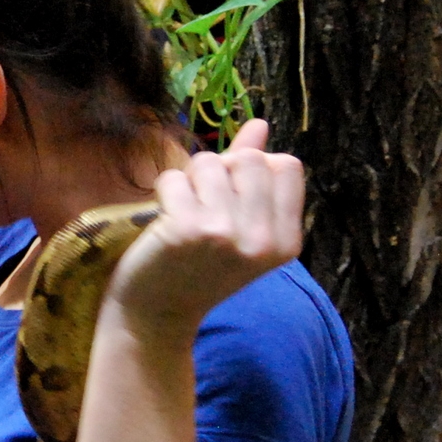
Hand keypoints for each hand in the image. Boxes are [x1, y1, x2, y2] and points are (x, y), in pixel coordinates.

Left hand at [109, 119, 303, 341]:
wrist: (155, 317)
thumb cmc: (194, 269)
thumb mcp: (237, 228)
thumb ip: (250, 176)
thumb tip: (260, 124)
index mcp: (287, 240)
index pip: (286, 165)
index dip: (251, 170)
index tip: (229, 199)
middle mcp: (263, 239)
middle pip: (249, 159)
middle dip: (218, 171)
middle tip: (201, 206)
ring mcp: (227, 234)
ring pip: (209, 163)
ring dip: (187, 181)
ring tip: (181, 215)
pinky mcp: (188, 230)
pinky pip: (174, 178)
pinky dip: (162, 192)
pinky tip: (162, 221)